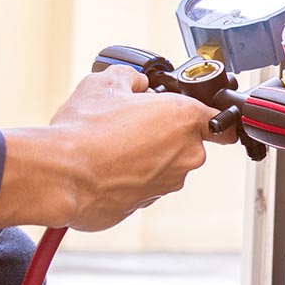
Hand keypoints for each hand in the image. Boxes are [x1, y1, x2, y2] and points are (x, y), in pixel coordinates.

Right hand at [0, 67, 225, 231]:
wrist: (61, 175)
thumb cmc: (85, 130)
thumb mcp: (106, 82)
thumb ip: (132, 79)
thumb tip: (136, 84)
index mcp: (185, 118)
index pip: (223, 121)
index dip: (213, 117)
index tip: (204, 117)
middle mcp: (186, 154)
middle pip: (187, 142)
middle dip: (163, 134)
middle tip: (130, 125)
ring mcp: (168, 183)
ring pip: (164, 165)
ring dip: (144, 157)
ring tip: (110, 147)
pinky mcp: (146, 204)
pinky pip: (142, 186)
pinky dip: (127, 178)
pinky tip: (103, 168)